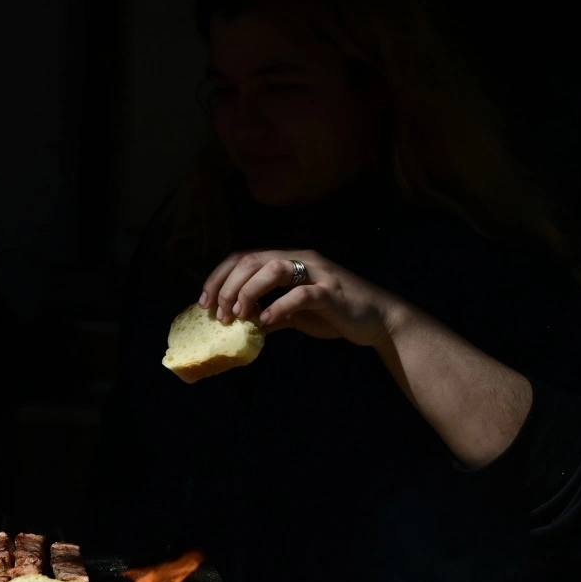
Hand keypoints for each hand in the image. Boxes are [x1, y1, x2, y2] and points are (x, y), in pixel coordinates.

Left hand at [200, 249, 406, 347]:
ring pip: (273, 269)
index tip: (203, 302)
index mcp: (287, 260)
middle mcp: (300, 259)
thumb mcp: (294, 313)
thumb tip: (240, 323)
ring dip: (248, 292)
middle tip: (219, 314)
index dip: (219, 277)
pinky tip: (265, 321)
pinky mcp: (331, 291)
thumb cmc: (334, 313)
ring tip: (238, 315)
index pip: (243, 257)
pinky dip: (278, 306)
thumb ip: (269, 313)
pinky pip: (300, 293)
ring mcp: (317, 273)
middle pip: (252, 260)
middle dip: (228, 286)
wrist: (377, 319)